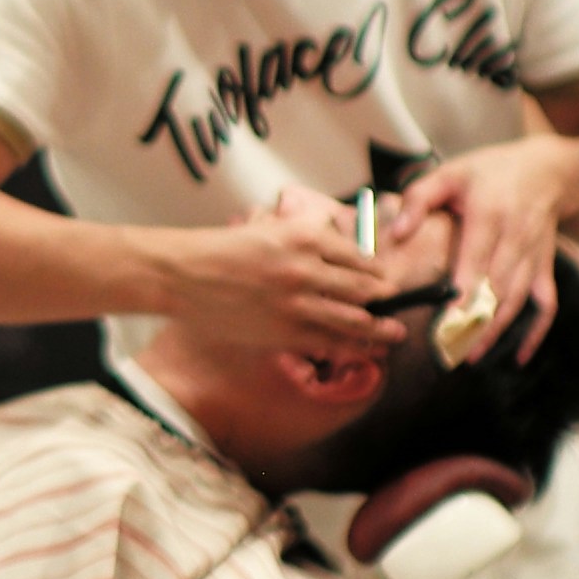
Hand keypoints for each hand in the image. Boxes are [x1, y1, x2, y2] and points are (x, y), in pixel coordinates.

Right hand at [153, 193, 395, 366]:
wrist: (183, 274)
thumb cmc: (221, 249)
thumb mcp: (268, 226)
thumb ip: (303, 230)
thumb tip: (333, 232)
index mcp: (304, 236)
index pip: (357, 255)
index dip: (375, 269)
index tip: (383, 277)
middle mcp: (307, 268)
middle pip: (363, 286)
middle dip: (384, 297)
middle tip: (395, 302)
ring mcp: (297, 302)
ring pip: (354, 318)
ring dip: (380, 329)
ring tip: (394, 334)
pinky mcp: (284, 331)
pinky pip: (329, 342)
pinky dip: (353, 348)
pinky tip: (366, 352)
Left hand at [378, 140, 574, 348]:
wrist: (548, 169)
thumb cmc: (488, 173)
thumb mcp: (449, 172)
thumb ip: (417, 199)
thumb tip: (395, 234)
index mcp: (490, 213)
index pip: (476, 260)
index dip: (463, 295)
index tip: (445, 324)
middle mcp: (517, 236)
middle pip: (498, 287)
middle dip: (475, 322)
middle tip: (448, 351)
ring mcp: (534, 254)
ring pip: (519, 299)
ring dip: (496, 331)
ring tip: (469, 356)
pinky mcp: (546, 266)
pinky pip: (547, 304)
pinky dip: (537, 332)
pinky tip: (519, 357)